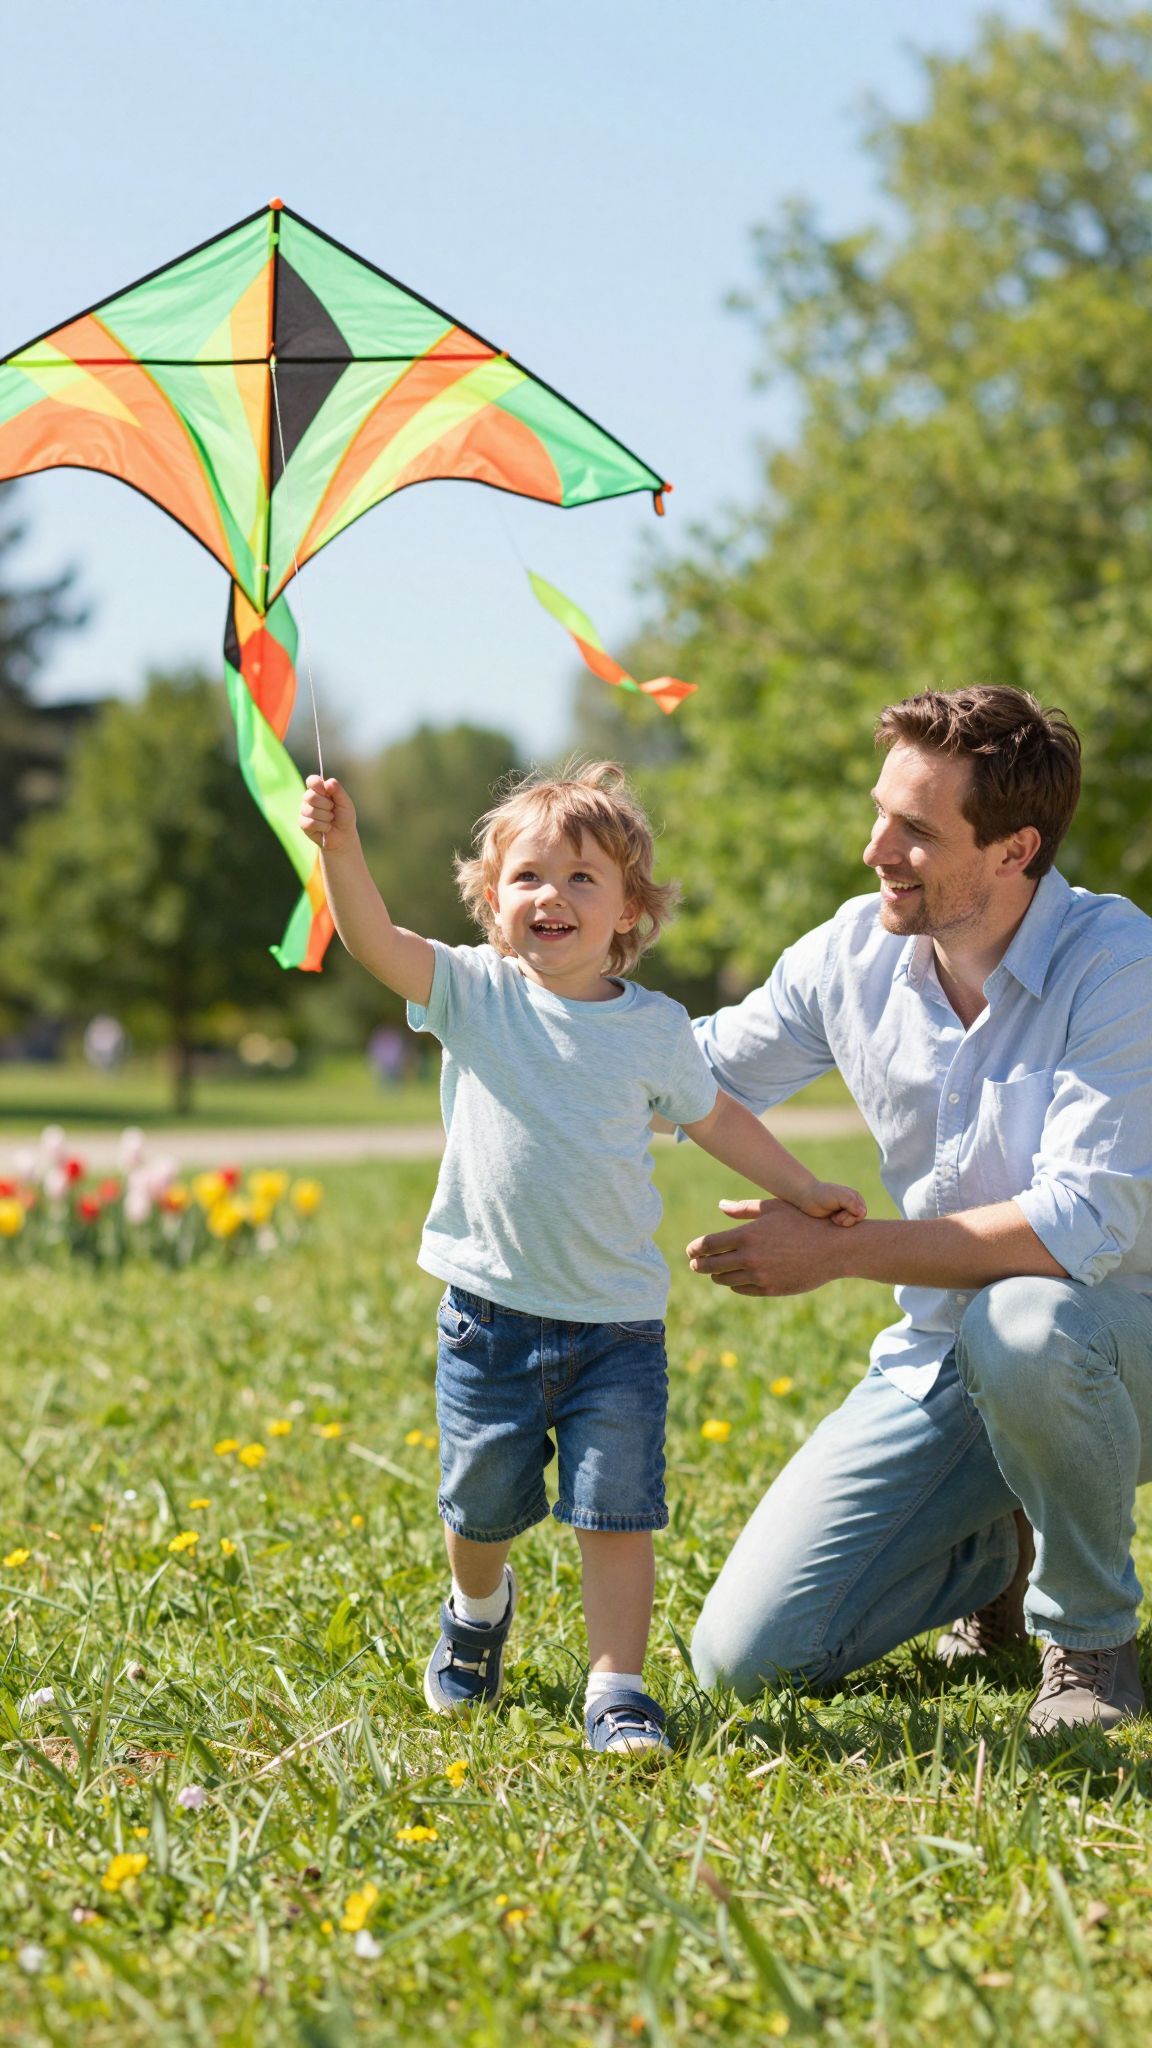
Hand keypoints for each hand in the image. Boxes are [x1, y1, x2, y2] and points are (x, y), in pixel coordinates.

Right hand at [299, 774, 357, 853]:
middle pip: (310, 796)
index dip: (317, 784)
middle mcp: (309, 799)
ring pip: (311, 811)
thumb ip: (338, 790)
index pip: (312, 780)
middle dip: (326, 805)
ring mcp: (304, 811)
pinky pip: (310, 823)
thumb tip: (328, 783)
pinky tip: (326, 828)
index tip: (326, 792)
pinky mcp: (303, 824)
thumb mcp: (345, 802)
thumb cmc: (344, 817)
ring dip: (326, 817)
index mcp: (319, 790)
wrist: (344, 836)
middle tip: (332, 809)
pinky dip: (322, 826)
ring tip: (330, 819)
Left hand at [686, 1197, 848, 1296]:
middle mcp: (749, 1258)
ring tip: (714, 1270)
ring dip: (716, 1275)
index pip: (708, 1245)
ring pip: (725, 1280)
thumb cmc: (804, 1221)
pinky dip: (734, 1284)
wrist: (834, 1248)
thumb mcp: (774, 1207)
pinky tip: (735, 1278)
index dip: (695, 1248)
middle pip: (711, 1266)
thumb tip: (721, 1206)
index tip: (690, 1250)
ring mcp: (760, 1276)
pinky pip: (742, 1289)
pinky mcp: (770, 1289)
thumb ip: (744, 1208)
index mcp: (747, 1235)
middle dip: (699, 1264)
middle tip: (694, 1262)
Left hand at [797, 1179, 865, 1226]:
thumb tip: (863, 1213)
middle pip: (857, 1220)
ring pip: (850, 1225)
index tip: (840, 1215)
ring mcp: (845, 1212)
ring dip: (841, 1223)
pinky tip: (831, 1220)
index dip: (852, 1217)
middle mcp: (852, 1205)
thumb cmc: (823, 1195)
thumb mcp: (839, 1197)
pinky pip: (843, 1227)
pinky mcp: (838, 1219)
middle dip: (846, 1221)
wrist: (806, 1197)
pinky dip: (838, 1226)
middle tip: (836, 1218)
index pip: (862, 1213)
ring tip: (833, 1218)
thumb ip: (852, 1203)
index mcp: (855, 1197)